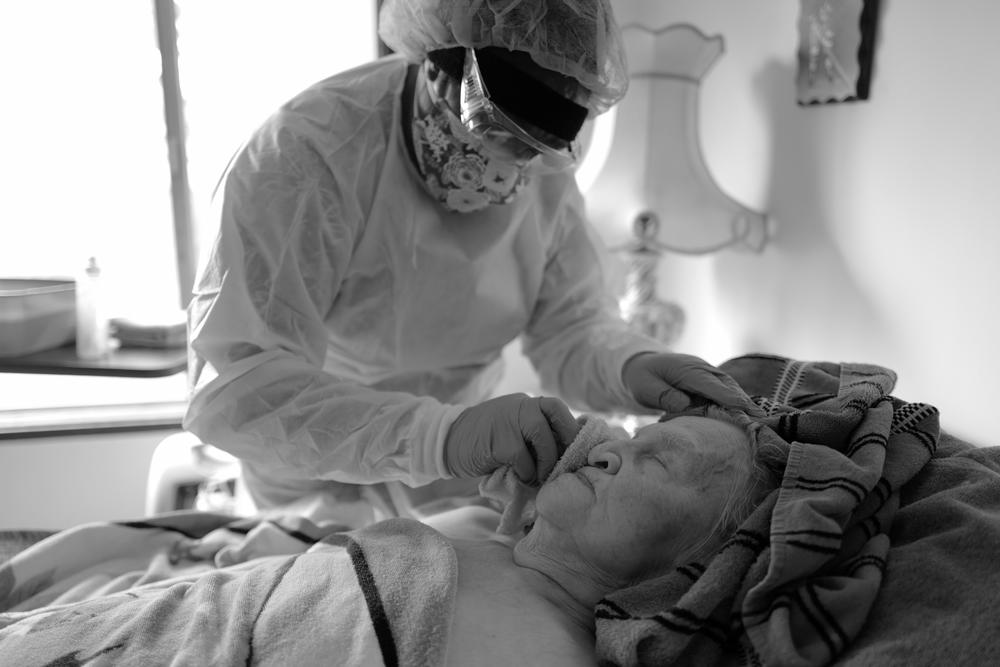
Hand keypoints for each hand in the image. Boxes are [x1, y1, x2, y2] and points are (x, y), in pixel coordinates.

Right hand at [443, 393, 579, 484]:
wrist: (448, 441)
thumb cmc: (485, 441)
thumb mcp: (512, 429)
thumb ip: (534, 434)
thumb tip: (566, 454)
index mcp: (526, 403)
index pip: (557, 408)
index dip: (570, 429)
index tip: (572, 451)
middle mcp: (520, 406)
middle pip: (556, 416)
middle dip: (563, 443)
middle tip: (560, 466)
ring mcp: (509, 421)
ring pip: (543, 440)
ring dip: (545, 464)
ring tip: (537, 477)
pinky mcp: (499, 441)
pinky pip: (524, 460)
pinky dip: (525, 473)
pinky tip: (517, 476)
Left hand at [622, 352, 762, 415]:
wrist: (642, 366)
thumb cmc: (642, 378)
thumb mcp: (645, 387)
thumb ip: (664, 395)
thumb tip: (683, 404)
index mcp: (686, 369)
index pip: (710, 384)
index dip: (727, 397)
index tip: (743, 408)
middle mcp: (701, 369)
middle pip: (726, 385)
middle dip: (742, 401)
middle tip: (760, 418)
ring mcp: (706, 374)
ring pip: (729, 387)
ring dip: (742, 402)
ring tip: (758, 419)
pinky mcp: (708, 381)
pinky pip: (725, 391)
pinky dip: (735, 402)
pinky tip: (745, 415)